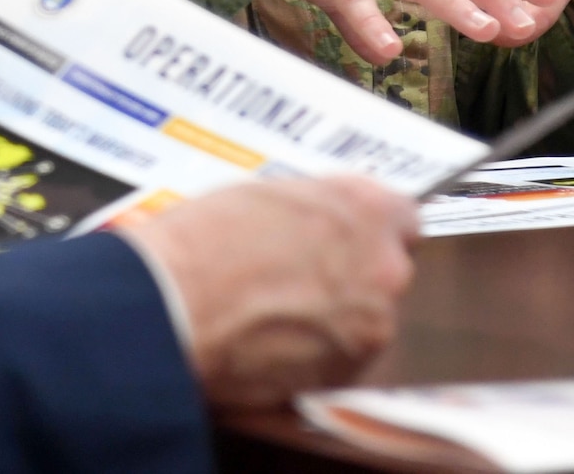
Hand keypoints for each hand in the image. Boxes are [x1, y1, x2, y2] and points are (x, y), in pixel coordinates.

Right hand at [120, 177, 418, 407]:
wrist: (171, 305)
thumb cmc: (202, 243)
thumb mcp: (264, 196)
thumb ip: (313, 210)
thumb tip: (319, 225)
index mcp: (364, 209)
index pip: (402, 217)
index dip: (368, 230)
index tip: (346, 238)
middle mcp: (383, 267)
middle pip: (387, 271)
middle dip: (352, 275)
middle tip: (298, 275)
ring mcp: (371, 328)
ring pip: (365, 320)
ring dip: (334, 318)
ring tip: (275, 313)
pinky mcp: (346, 376)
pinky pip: (342, 359)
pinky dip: (316, 354)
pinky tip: (271, 341)